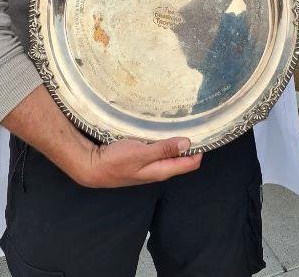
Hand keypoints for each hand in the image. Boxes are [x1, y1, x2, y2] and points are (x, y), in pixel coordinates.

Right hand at [77, 137, 201, 187]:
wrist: (91, 167)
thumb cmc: (115, 161)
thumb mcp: (141, 154)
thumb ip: (163, 149)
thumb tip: (187, 144)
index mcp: (160, 171)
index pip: (188, 164)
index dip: (198, 152)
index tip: (207, 137)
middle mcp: (156, 170)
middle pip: (179, 160)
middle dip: (190, 147)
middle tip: (199, 129)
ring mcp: (147, 165)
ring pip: (168, 155)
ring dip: (176, 144)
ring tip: (184, 128)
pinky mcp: (139, 159)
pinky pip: (157, 151)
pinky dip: (163, 142)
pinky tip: (163, 131)